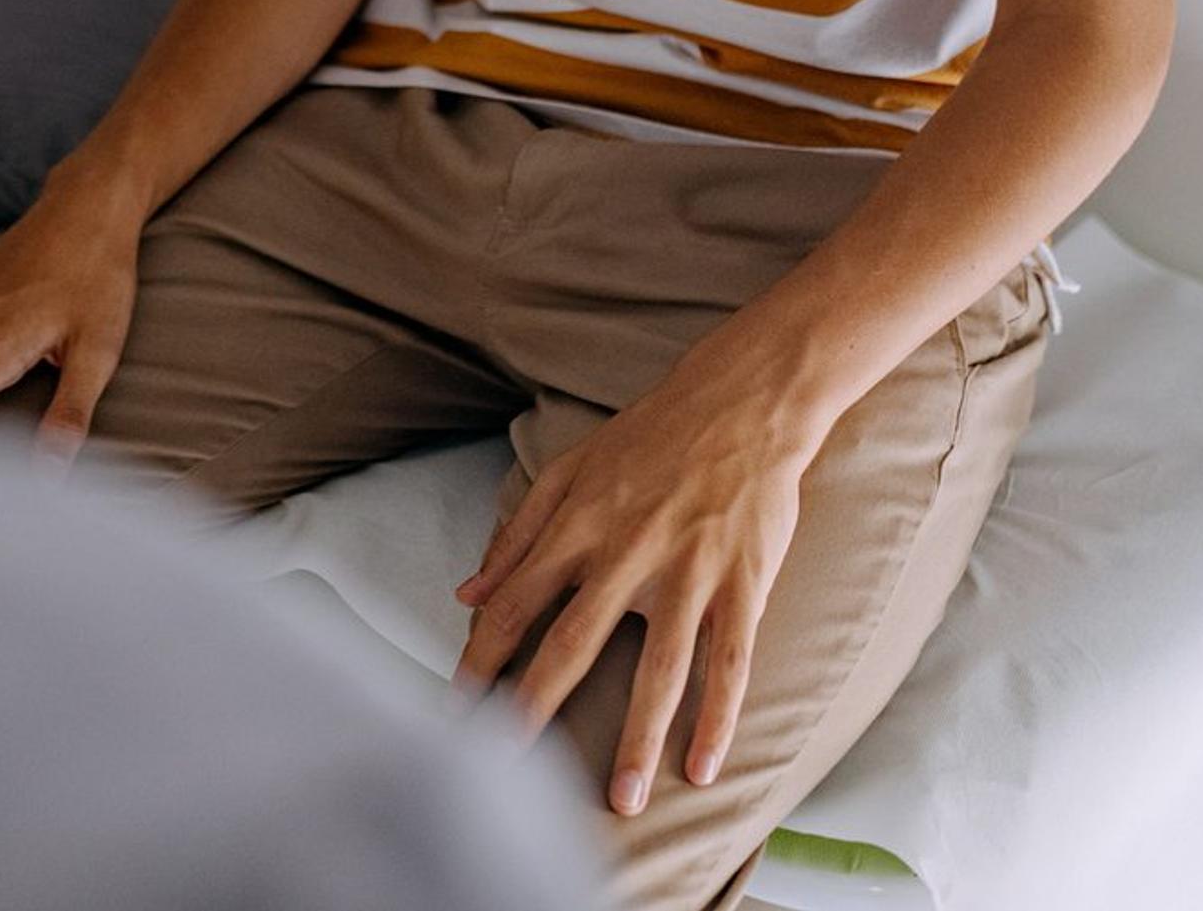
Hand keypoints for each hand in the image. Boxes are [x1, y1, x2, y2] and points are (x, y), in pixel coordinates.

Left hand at [450, 362, 823, 816]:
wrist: (743, 402)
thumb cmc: (650, 437)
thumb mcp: (569, 469)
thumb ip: (516, 534)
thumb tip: (465, 594)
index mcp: (578, 525)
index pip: (516, 604)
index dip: (483, 660)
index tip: (458, 710)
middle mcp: (627, 552)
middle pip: (573, 643)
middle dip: (535, 708)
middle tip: (507, 771)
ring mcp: (690, 571)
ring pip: (659, 667)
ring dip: (637, 738)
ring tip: (621, 800)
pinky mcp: (744, 583)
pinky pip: (729, 661)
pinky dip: (716, 716)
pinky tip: (702, 765)